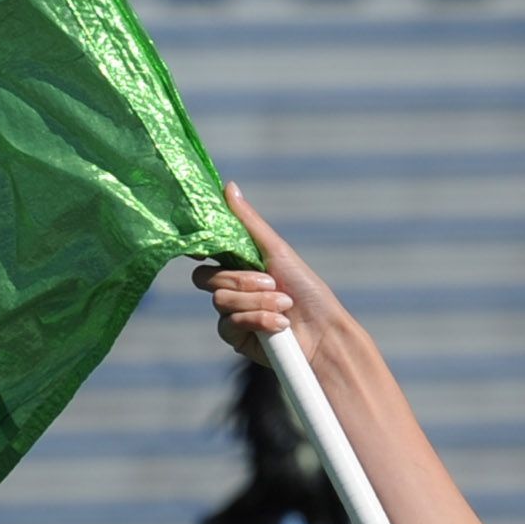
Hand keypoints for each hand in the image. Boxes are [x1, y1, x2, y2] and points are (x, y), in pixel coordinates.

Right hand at [193, 183, 347, 366]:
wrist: (323, 331)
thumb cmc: (306, 289)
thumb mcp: (277, 250)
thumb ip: (249, 222)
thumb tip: (229, 185)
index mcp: (238, 265)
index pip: (205, 255)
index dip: (200, 249)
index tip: (204, 248)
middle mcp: (231, 289)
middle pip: (206, 278)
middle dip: (242, 280)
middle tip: (272, 283)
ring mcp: (231, 314)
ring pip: (219, 301)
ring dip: (256, 301)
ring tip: (285, 305)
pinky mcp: (236, 337)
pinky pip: (229, 325)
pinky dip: (258, 320)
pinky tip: (280, 324)